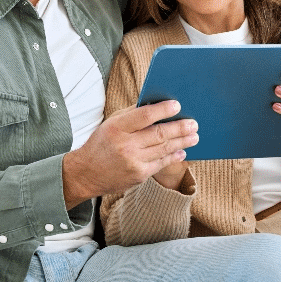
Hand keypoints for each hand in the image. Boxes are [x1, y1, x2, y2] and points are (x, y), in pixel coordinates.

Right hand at [62, 100, 197, 207]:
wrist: (86, 174)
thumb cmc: (101, 144)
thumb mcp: (110, 124)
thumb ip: (131, 115)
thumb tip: (156, 106)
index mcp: (117, 128)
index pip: (144, 116)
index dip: (163, 110)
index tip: (177, 105)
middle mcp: (125, 145)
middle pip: (159, 134)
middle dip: (180, 128)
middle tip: (193, 123)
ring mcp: (133, 162)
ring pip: (164, 149)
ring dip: (182, 142)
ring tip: (194, 136)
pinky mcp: (139, 175)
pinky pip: (161, 163)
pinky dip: (173, 156)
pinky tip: (182, 151)